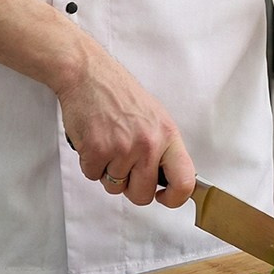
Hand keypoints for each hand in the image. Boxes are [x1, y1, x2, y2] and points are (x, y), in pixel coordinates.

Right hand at [55, 38, 194, 209]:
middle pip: (142, 195)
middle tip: (124, 169)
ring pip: (114, 186)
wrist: (89, 75)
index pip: (184, 182)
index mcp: (168, 137)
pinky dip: (90, 164)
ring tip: (108, 145)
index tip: (163, 197)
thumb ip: (164, 149)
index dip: (174, 198)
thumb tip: (169, 179)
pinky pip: (92, 176)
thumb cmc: (121, 94)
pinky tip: (94, 141)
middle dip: (131, 188)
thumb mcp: (156, 118)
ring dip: (108, 173)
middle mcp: (148, 144)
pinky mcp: (96, 150)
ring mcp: (121, 148)